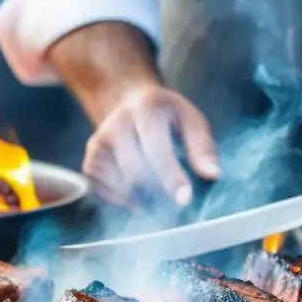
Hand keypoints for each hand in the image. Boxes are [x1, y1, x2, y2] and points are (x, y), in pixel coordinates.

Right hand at [83, 82, 220, 207]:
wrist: (128, 101)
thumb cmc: (165, 115)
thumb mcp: (190, 119)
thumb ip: (202, 146)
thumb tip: (211, 174)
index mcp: (146, 109)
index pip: (157, 150)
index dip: (171, 178)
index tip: (184, 200)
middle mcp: (116, 124)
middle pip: (135, 172)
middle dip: (158, 192)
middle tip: (173, 199)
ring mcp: (99, 142)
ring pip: (119, 185)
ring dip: (141, 198)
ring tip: (156, 194)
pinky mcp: (89, 160)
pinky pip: (103, 192)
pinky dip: (122, 200)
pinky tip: (137, 195)